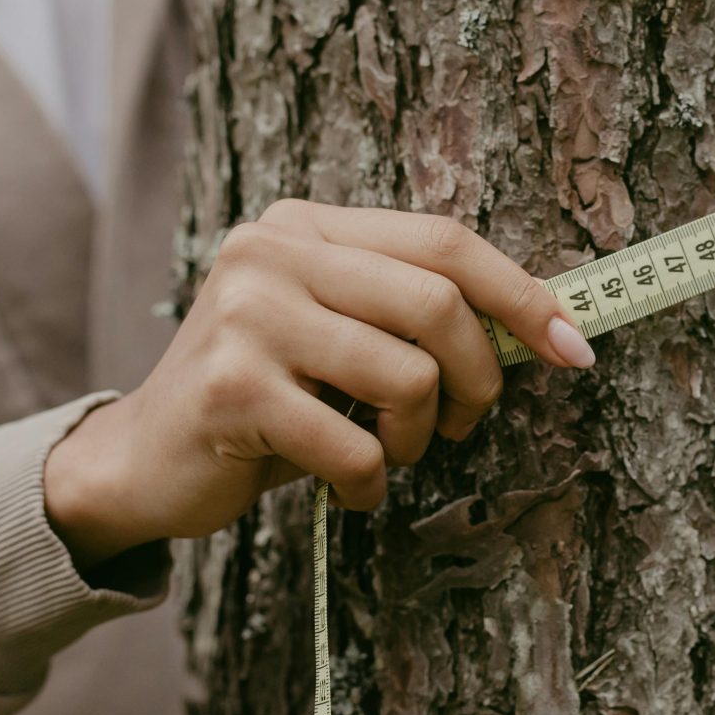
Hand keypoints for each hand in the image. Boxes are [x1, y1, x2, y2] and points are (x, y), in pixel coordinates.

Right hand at [44, 202, 594, 563]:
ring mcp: (247, 316)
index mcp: (307, 227)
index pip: (444, 240)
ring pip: (407, 376)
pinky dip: (370, 484)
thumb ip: (408, 314)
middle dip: (476, 377)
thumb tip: (542, 327)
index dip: (522, 294)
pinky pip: (356, 446)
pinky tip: (346, 488)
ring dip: (417, 438)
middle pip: (438, 302)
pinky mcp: (231, 388)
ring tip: (385, 454)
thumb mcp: (334, 336)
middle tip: (458, 424)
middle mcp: (272, 253)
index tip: (573, 346)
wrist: (141, 461)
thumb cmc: (264, 402)